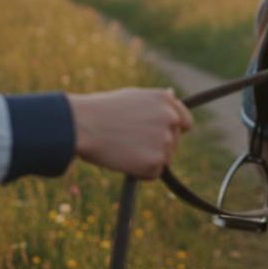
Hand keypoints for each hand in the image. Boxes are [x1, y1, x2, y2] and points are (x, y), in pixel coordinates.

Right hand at [69, 88, 193, 178]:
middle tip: (129, 143)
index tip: (158, 137)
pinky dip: (140, 172)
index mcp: (166, 100)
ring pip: (163, 159)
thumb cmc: (101, 111)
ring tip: (123, 148)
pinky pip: (153, 173)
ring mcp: (166, 140)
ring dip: (147, 159)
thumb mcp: (133, 97)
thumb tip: (173, 95)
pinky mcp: (156, 162)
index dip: (172, 131)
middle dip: (156, 146)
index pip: (185, 122)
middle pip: (174, 143)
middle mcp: (171, 119)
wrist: (82, 126)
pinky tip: (123, 160)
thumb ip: (156, 101)